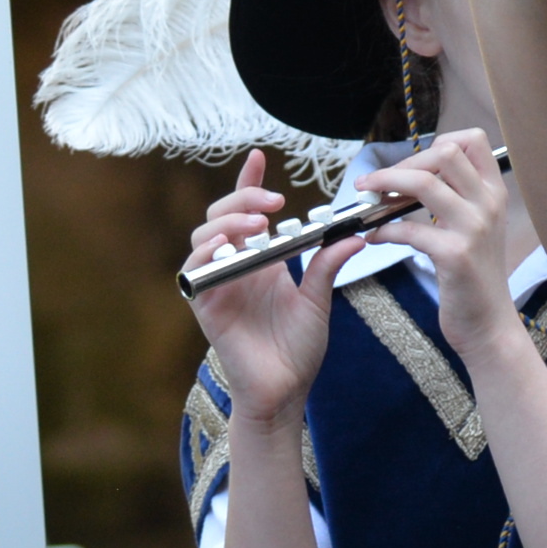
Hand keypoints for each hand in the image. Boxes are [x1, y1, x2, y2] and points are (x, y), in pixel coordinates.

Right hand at [183, 150, 351, 424]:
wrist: (284, 391)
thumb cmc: (298, 349)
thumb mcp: (319, 300)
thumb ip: (327, 265)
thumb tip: (353, 233)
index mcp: (261, 260)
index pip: (248, 211)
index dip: (249, 182)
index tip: (259, 156)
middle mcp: (235, 266)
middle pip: (223, 215)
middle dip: (243, 198)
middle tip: (274, 202)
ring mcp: (217, 283)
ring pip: (204, 236)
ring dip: (227, 222)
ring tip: (256, 224)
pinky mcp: (205, 304)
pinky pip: (193, 271)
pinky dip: (206, 254)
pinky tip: (227, 247)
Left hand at [362, 132, 526, 328]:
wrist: (489, 325)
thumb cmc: (475, 276)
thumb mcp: (478, 228)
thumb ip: (458, 197)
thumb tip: (414, 172)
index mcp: (494, 193)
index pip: (472, 139)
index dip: (436, 143)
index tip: (413, 164)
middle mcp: (489, 204)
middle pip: (445, 153)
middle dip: (403, 162)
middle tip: (379, 182)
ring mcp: (474, 228)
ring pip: (424, 182)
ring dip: (386, 185)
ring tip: (366, 199)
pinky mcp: (455, 255)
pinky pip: (409, 229)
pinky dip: (383, 230)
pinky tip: (374, 237)